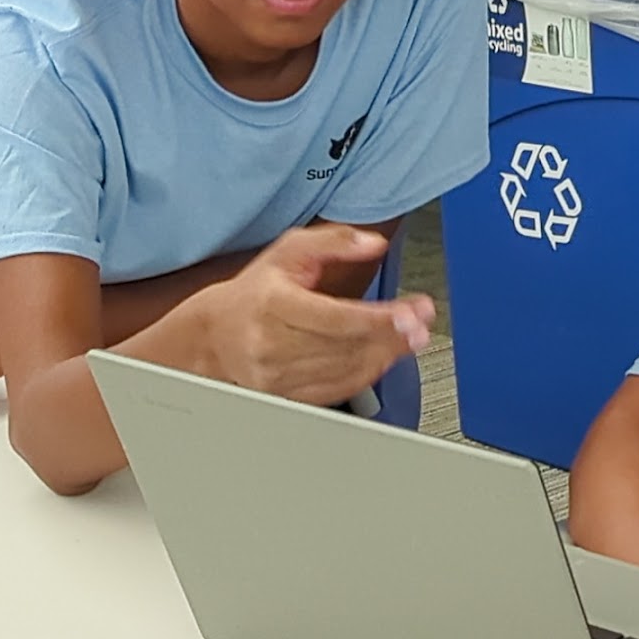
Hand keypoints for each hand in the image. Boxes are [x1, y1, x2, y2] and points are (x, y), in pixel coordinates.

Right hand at [164, 224, 432, 405]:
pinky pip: (339, 390)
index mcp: (272, 304)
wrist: (216, 335)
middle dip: (392, 335)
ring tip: (409, 336)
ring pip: (346, 370)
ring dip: (385, 354)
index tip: (412, 313)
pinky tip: (383, 356)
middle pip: (347, 346)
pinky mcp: (288, 397)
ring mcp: (278, 376)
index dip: (379, 319)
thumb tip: (372, 243)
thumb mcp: (288, 250)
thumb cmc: (256, 292)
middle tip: (422, 323)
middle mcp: (272, 344)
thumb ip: (333, 241)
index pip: (335, 317)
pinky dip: (367, 374)